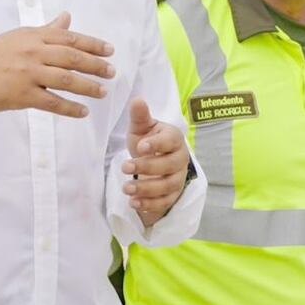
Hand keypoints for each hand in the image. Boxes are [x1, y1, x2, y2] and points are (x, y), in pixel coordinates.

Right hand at [0, 13, 114, 118]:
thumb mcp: (18, 37)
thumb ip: (45, 30)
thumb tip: (66, 18)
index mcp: (33, 36)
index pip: (69, 38)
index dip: (93, 44)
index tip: (109, 50)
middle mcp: (33, 52)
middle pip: (73, 57)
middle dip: (96, 65)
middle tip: (111, 72)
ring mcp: (28, 74)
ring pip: (67, 79)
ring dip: (88, 86)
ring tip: (102, 92)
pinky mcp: (22, 95)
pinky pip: (52, 102)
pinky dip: (70, 108)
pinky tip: (82, 111)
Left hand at [123, 99, 190, 225]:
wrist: (156, 161)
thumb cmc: (148, 141)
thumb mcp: (142, 128)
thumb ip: (140, 117)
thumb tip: (137, 100)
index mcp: (174, 138)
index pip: (170, 141)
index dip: (156, 144)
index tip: (139, 147)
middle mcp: (180, 158)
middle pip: (169, 166)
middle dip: (146, 167)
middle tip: (124, 167)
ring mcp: (178, 178)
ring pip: (167, 186)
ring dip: (146, 189)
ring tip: (126, 188)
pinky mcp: (173, 194)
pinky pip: (165, 202)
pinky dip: (150, 204)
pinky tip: (133, 203)